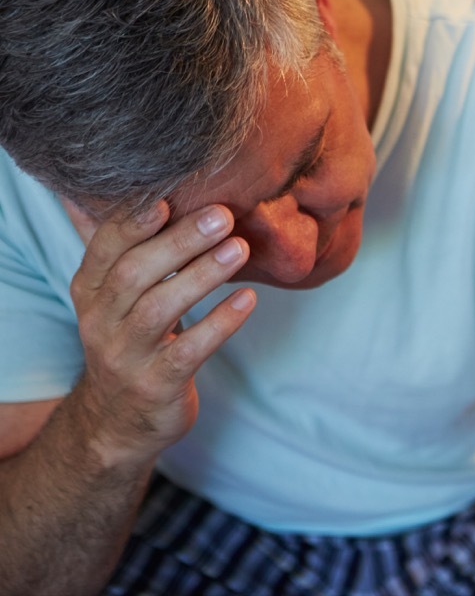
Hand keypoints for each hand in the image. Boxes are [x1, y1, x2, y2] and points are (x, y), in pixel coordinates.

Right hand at [67, 201, 255, 468]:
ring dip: (202, 275)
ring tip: (240, 248)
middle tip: (223, 214)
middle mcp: (100, 320)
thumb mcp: (116, 296)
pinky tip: (248, 300)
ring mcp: (125, 355)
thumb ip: (123, 247)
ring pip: (158, 309)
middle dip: (179, 241)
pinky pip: (188, 352)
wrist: (118, 421)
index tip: (168, 195)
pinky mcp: (155, 384)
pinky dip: (220, 324)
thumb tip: (120, 188)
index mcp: (90, 289)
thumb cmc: (130, 339)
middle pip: (134, 273)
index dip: (133, 221)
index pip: (106, 247)